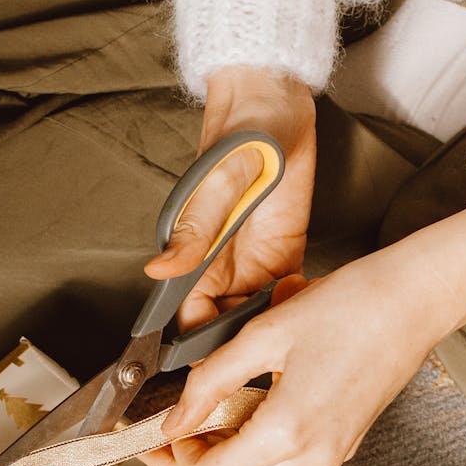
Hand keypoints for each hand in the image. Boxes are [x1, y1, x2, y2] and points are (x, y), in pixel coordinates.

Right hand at [144, 66, 315, 330]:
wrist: (275, 101)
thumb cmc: (241, 130)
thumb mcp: (217, 180)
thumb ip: (194, 230)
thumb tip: (158, 270)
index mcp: (197, 253)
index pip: (189, 316)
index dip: (201, 344)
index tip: (222, 364)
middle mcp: (221, 265)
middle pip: (222, 324)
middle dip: (240, 346)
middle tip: (269, 355)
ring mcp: (252, 262)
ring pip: (253, 316)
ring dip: (269, 329)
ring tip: (291, 336)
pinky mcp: (282, 253)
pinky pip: (283, 296)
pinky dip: (293, 308)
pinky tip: (307, 309)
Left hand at [145, 237, 457, 465]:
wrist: (416, 300)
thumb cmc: (352, 306)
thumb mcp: (263, 334)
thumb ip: (210, 381)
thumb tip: (175, 419)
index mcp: (289, 431)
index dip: (172, 465)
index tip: (152, 441)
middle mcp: (314, 455)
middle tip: (169, 435)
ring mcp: (333, 454)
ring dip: (223, 458)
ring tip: (203, 418)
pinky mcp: (344, 444)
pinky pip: (285, 463)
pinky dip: (254, 449)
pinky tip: (242, 413)